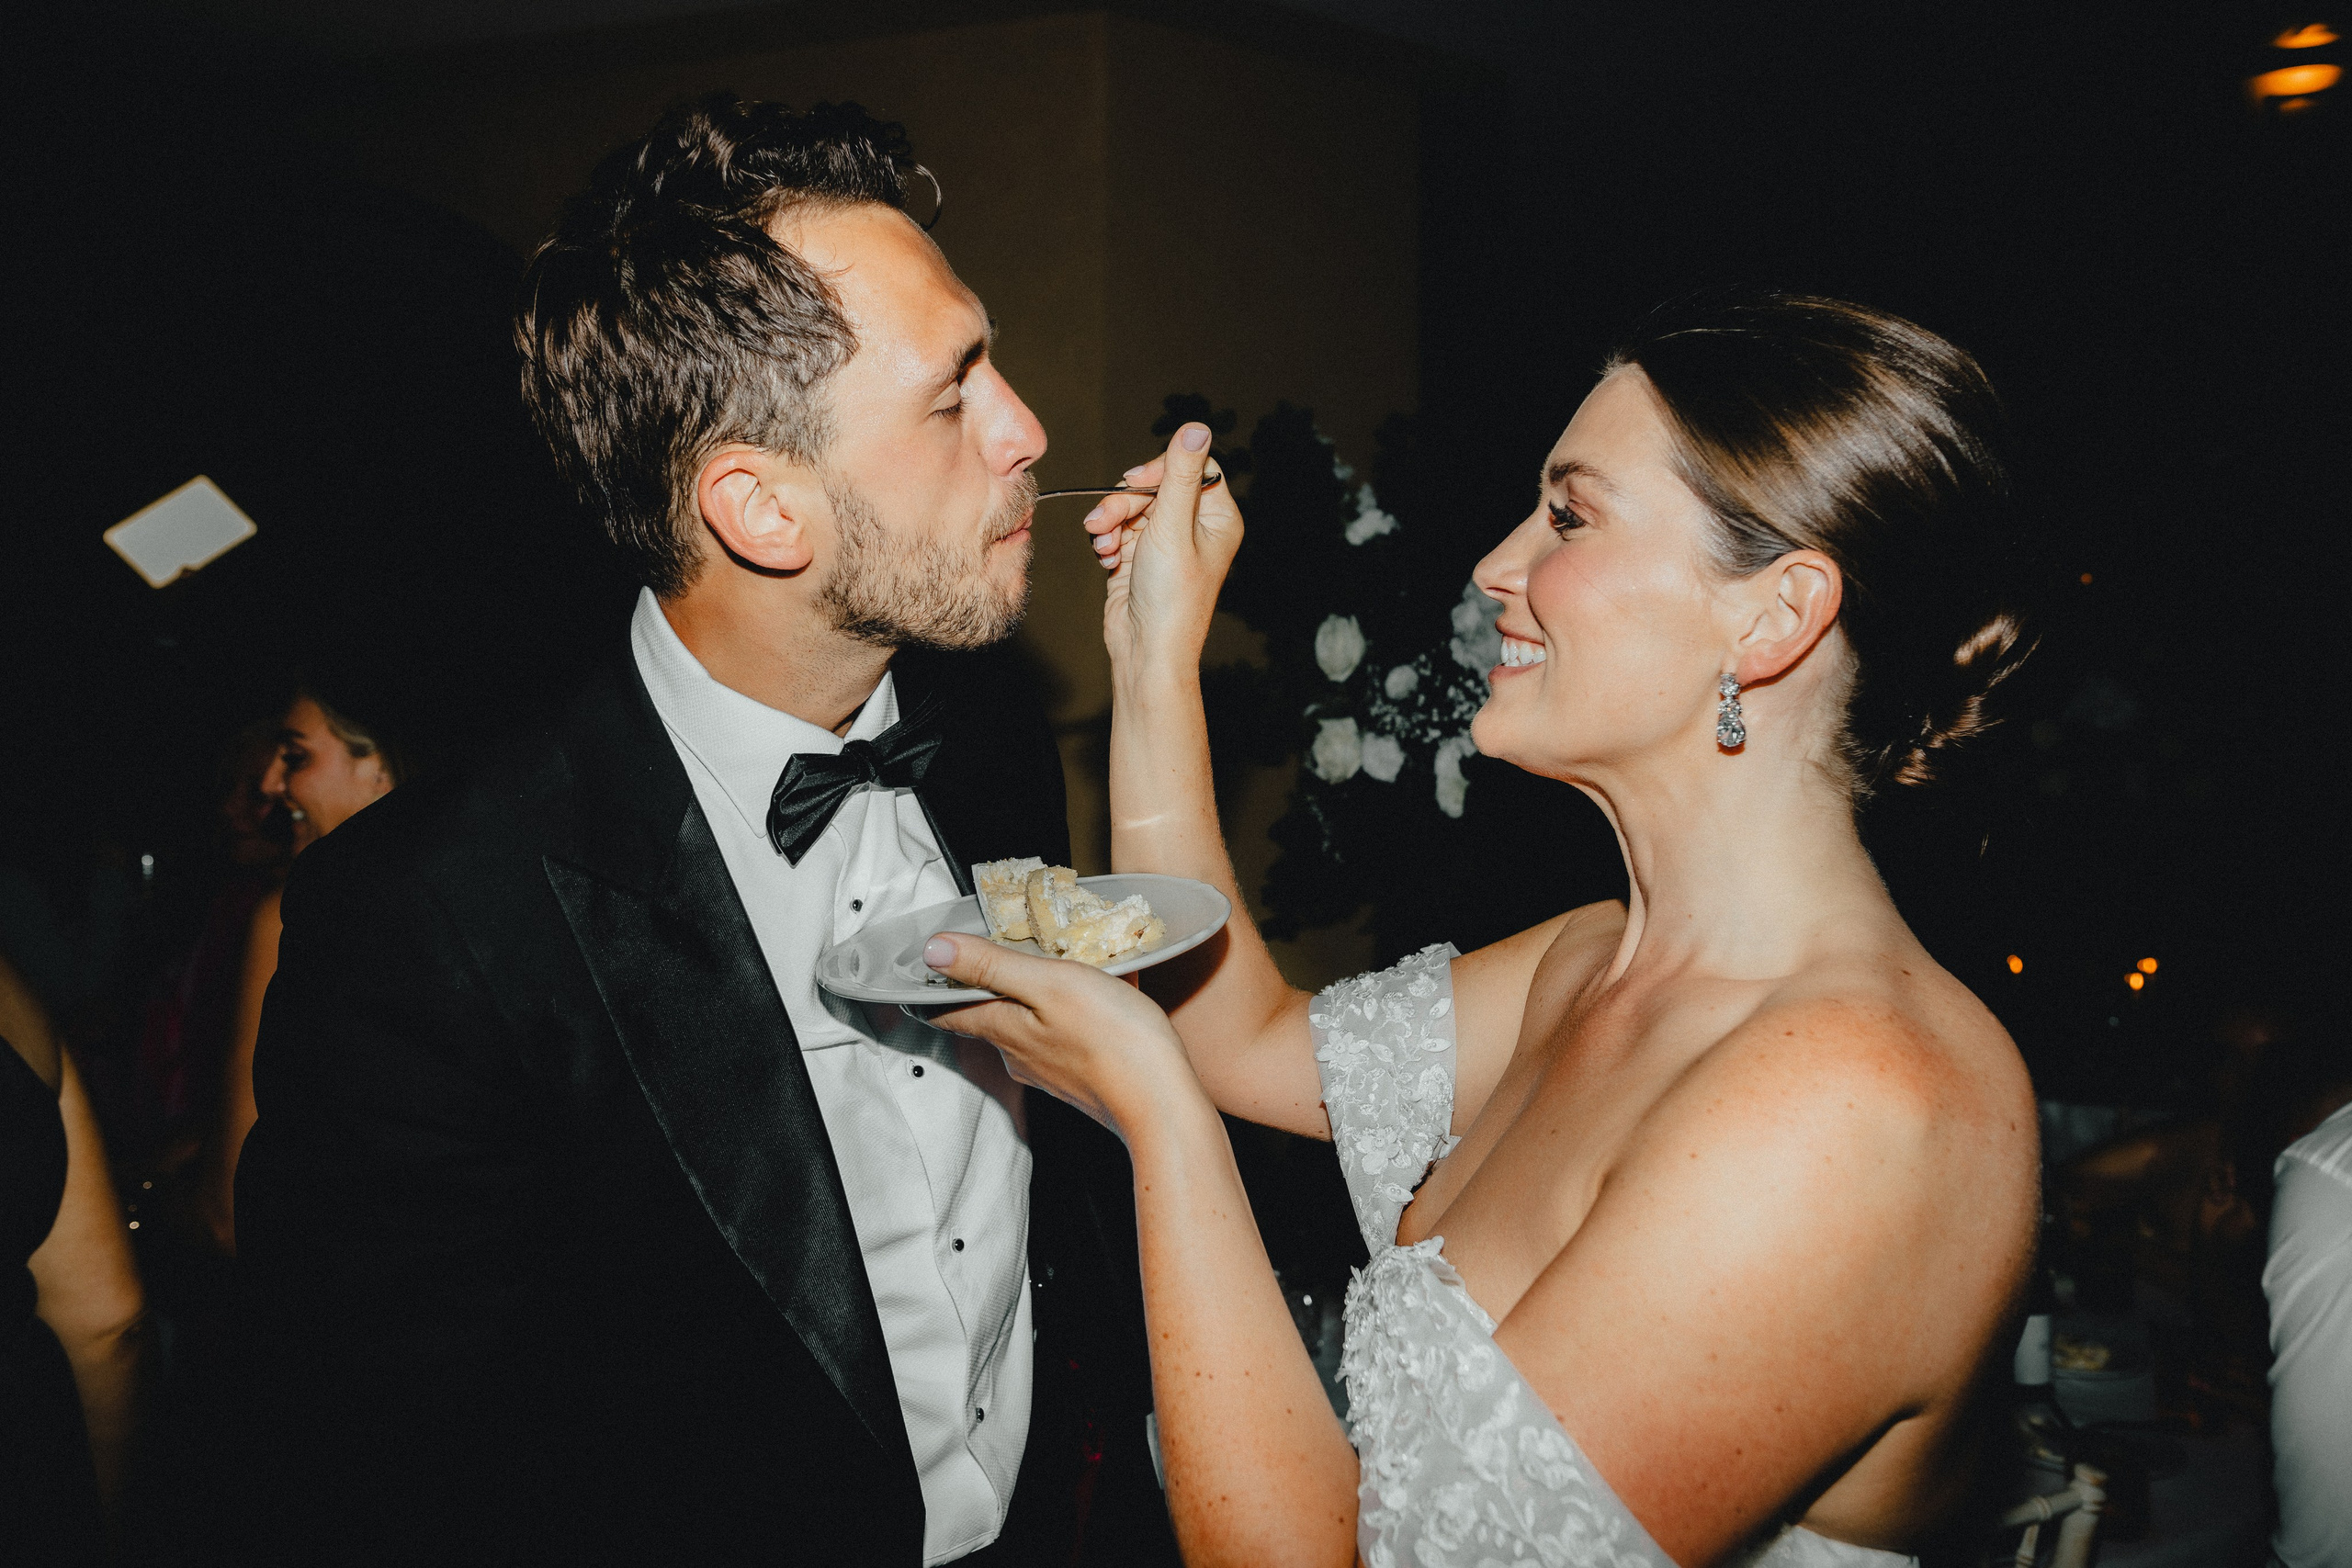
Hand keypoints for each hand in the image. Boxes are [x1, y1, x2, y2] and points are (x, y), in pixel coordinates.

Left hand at [920, 933, 1208, 1142]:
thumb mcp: (1050, 984)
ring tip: (1057, 961)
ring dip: (1033, 993)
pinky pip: (1063, 1034)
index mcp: (1003, 1029)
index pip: (944, 1010)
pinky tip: (1099, 992)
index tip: (921, 964)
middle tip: (996, 945)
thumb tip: (933, 950)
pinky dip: (1069, 1009)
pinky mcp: (1083, 1076)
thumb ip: (991, 965)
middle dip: (987, 980)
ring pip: (1027, 1023)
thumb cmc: (1115, 1041)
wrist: (1164, 1105)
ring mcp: (1051, 1070)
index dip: (928, 985)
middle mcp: (1019, 1055)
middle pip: (987, 1013)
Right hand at [1083, 422, 1244, 675]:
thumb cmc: (1171, 599)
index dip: (1160, 469)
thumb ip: (1179, 475)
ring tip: (1103, 545)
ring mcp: (1166, 543)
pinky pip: (1117, 531)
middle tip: (1106, 522)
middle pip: (1153, 486)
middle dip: (1124, 502)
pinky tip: (1106, 561)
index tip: (1136, 482)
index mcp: (1217, 518)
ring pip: (1130, 508)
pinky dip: (1107, 541)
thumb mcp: (1173, 528)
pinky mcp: (1139, 558)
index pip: (1192, 467)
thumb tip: (1197, 426)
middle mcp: (1194, 528)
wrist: (1146, 652)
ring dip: (1110, 522)